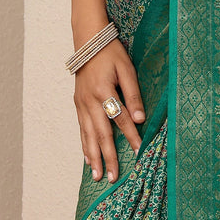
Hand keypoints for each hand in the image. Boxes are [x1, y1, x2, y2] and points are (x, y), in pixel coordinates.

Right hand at [73, 38, 144, 182]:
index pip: (121, 119)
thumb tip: (141, 119)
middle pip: (101, 134)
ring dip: (94, 157)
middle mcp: (90, 101)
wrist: (88, 40)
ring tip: (98, 176)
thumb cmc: (111, 53)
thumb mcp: (127, 68)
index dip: (131, 137)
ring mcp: (81, 104)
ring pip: (88, 135)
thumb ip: (133, 94)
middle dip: (109, 157)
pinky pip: (81, 129)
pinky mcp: (77, 104)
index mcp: (104, 91)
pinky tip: (88, 159)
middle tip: (114, 178)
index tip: (139, 152)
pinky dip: (85, 145)